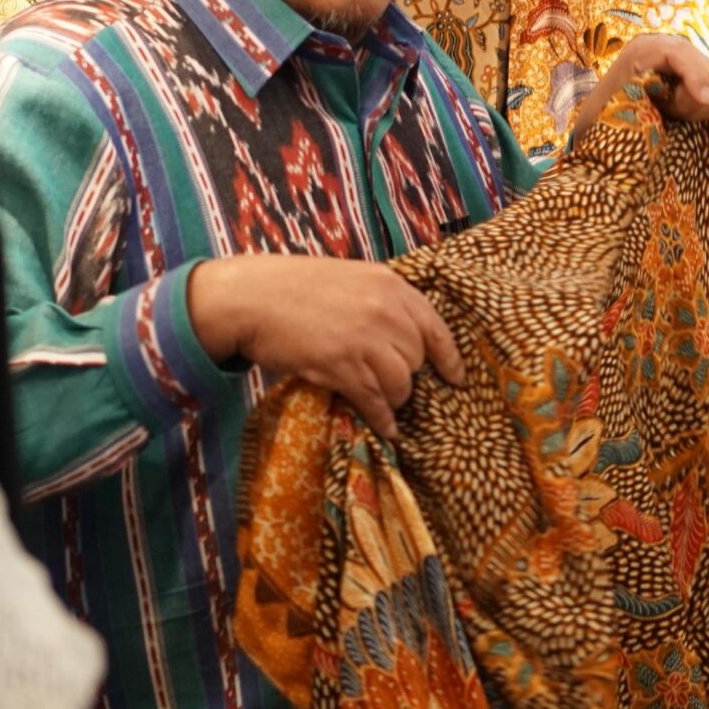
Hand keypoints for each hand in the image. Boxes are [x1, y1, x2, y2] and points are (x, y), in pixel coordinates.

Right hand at [186, 254, 462, 437]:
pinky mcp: (342, 365)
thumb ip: (382, 301)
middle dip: (409, 376)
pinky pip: (375, 400)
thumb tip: (405, 335)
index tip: (457, 378)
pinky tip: (386, 428)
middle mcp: (386, 311)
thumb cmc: (296, 287)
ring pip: (401, 384)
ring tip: (385, 403)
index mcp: (392, 286)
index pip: (437, 328)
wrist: (251, 297)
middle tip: (395, 385)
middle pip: (418, 359)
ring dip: (396, 399)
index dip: (450, 358)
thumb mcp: (352, 279)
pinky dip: (383, 418)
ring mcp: (365, 339)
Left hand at [570, 33, 708, 135]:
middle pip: (706, 69)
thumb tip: (675, 102)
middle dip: (694, 99)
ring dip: (700, 106)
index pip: (679, 53)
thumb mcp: (618, 103)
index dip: (695, 75)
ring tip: (672, 112)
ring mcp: (689, 61)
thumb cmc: (607, 111)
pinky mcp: (701, 77)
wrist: (606, 116)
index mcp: (644, 49)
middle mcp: (670, 48)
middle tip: (670, 113)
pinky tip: (685, 112)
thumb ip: (647, 100)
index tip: (701, 100)